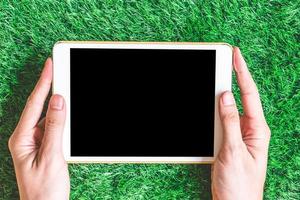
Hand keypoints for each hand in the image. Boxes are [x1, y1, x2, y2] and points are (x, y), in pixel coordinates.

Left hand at [8, 58, 69, 199]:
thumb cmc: (44, 190)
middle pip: (38, 106)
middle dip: (48, 86)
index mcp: (22, 139)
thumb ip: (54, 127)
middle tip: (58, 68)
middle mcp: (26, 137)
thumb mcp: (51, 156)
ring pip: (47, 115)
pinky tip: (68, 110)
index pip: (33, 104)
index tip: (50, 65)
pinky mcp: (45, 146)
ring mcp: (35, 141)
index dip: (43, 83)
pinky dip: (61, 116)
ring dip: (57, 101)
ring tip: (66, 85)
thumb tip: (58, 101)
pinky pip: (53, 125)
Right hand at [212, 47, 270, 199]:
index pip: (249, 94)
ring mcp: (239, 134)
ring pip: (229, 108)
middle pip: (240, 97)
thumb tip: (225, 96)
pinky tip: (210, 105)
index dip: (242, 73)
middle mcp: (249, 129)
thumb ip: (229, 122)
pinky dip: (215, 111)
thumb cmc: (240, 184)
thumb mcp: (234, 150)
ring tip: (214, 78)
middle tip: (224, 61)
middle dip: (233, 78)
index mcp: (257, 130)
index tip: (236, 56)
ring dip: (221, 95)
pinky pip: (222, 120)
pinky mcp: (229, 140)